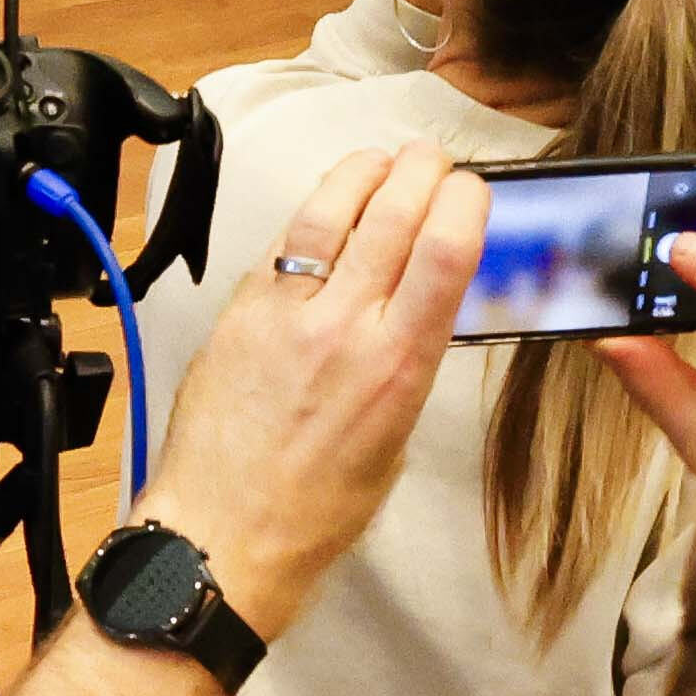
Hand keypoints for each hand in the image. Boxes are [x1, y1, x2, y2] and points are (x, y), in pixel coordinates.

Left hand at [146, 142, 483, 612]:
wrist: (223, 536)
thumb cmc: (313, 509)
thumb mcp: (394, 438)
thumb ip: (404, 362)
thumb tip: (414, 309)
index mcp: (398, 366)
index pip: (445, 251)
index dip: (465, 201)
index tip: (472, 190)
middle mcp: (343, 330)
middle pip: (392, 214)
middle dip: (420, 170)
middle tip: (431, 160)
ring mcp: (283, 316)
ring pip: (327, 212)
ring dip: (360, 173)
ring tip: (379, 161)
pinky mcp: (237, 315)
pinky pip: (280, 248)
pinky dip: (309, 219)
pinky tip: (323, 213)